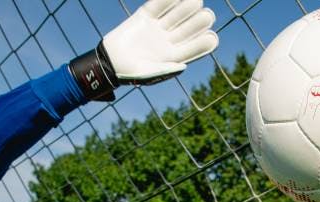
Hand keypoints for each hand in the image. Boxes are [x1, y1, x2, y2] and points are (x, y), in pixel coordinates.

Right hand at [69, 0, 218, 100]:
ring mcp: (158, 27)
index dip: (205, 42)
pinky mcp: (145, 16)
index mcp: (174, 56)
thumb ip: (165, 70)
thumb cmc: (129, 74)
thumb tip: (183, 65)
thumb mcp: (148, 75)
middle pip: (189, 28)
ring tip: (196, 1)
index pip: (195, 47)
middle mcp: (169, 40)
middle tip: (207, 16)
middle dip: (199, 22)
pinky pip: (158, 5)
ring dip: (187, 7)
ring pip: (177, 14)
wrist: (108, 63)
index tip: (212, 37)